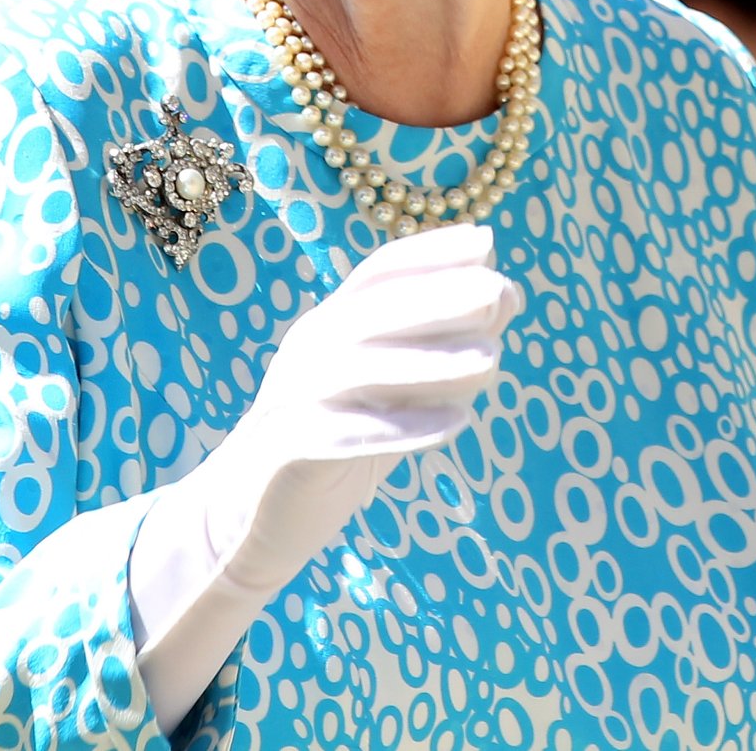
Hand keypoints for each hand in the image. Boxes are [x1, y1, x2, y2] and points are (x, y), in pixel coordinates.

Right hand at [203, 222, 521, 592]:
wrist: (249, 514)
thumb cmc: (337, 440)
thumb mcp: (396, 391)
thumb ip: (444, 348)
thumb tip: (506, 294)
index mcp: (333, 324)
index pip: (378, 273)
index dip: (428, 253)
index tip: (484, 240)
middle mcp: (309, 348)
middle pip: (372, 311)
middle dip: (436, 296)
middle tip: (496, 288)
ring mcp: (293, 396)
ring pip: (359, 367)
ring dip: (427, 361)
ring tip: (491, 361)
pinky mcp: (286, 450)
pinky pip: (343, 432)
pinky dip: (400, 427)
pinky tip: (455, 423)